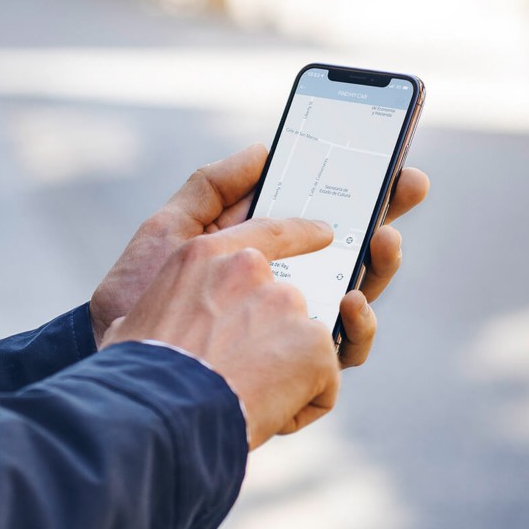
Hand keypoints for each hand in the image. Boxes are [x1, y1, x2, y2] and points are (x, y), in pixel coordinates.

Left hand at [89, 144, 429, 367]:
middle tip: (409, 185)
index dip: (357, 191)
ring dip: (380, 269)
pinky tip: (351, 301)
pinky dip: (356, 330)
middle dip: (385, 217)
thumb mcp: (170, 230)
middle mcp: (285, 294)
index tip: (388, 160)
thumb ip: (211, 187)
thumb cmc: (137, 294)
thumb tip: (264, 149)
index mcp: (261, 256)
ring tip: (383, 240)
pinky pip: (341, 359)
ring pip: (357, 302)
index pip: (322, 221)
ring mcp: (291, 336)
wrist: (119, 357)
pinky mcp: (292, 379)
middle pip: (351, 256)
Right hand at [102, 218, 339, 449]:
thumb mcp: (133, 322)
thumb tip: (144, 326)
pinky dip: (301, 403)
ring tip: (244, 397)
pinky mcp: (314, 344)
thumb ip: (163, 309)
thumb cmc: (138, 375)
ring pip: (301, 344)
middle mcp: (249, 270)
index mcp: (203, 257)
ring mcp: (285, 304)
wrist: (162, 413)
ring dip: (282, 371)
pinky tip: (264, 413)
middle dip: (268, 339)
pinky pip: (321, 380)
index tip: (322, 235)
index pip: (263, 233)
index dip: (297, 234)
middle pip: (280, 302)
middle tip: (238, 372)